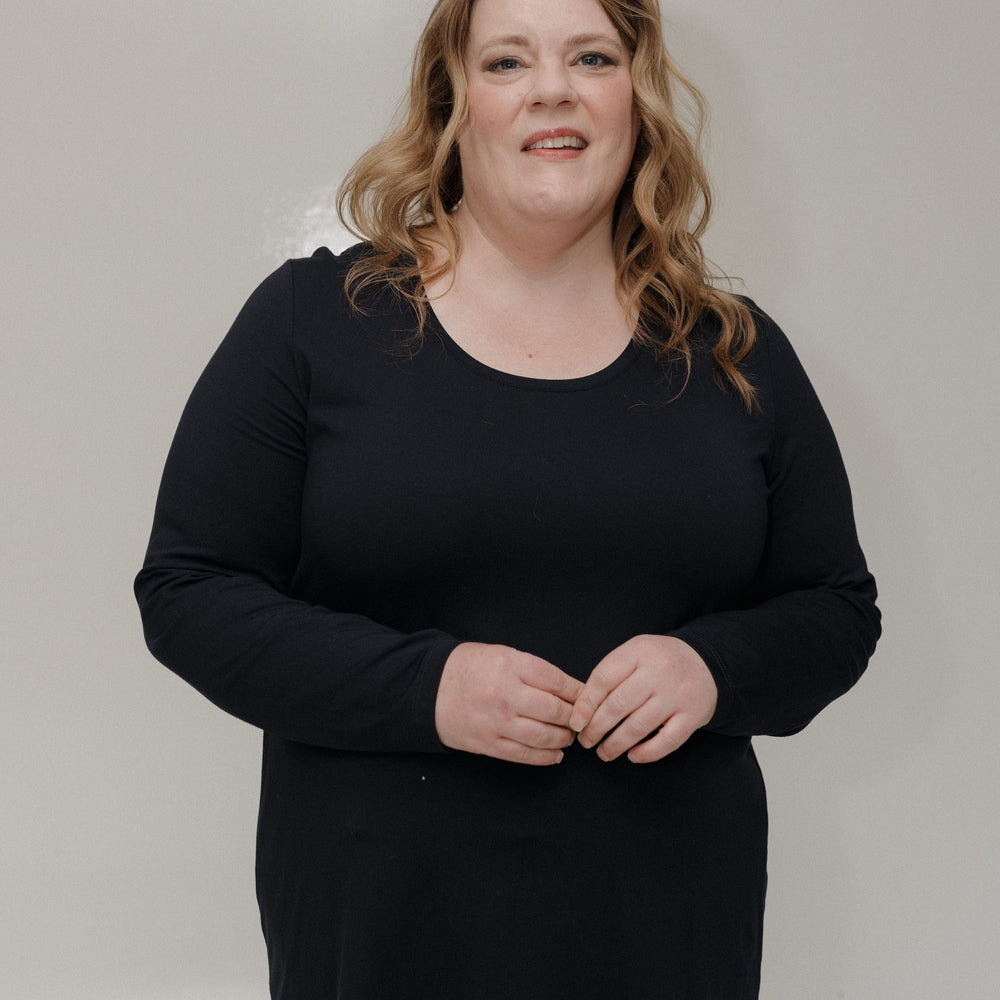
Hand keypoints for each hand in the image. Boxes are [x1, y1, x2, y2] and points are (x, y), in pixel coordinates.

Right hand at [435, 643, 583, 765]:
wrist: (429, 688)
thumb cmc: (469, 668)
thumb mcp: (501, 655)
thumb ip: (533, 670)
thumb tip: (570, 689)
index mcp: (510, 665)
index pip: (556, 681)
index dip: (577, 691)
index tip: (587, 697)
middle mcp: (505, 693)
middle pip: (554, 710)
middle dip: (573, 717)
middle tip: (581, 718)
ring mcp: (497, 721)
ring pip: (543, 735)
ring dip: (563, 738)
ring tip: (569, 736)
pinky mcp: (489, 743)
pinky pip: (524, 755)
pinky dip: (545, 757)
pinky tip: (556, 754)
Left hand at [569, 635, 716, 762]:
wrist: (706, 662)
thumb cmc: (659, 661)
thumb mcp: (635, 653)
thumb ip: (611, 674)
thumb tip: (582, 709)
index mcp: (638, 652)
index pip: (604, 679)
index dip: (586, 704)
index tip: (576, 723)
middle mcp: (658, 672)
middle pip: (618, 705)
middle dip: (596, 729)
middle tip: (587, 742)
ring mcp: (677, 694)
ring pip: (639, 726)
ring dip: (616, 744)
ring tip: (604, 753)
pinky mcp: (693, 715)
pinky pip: (667, 741)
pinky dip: (647, 753)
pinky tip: (633, 756)